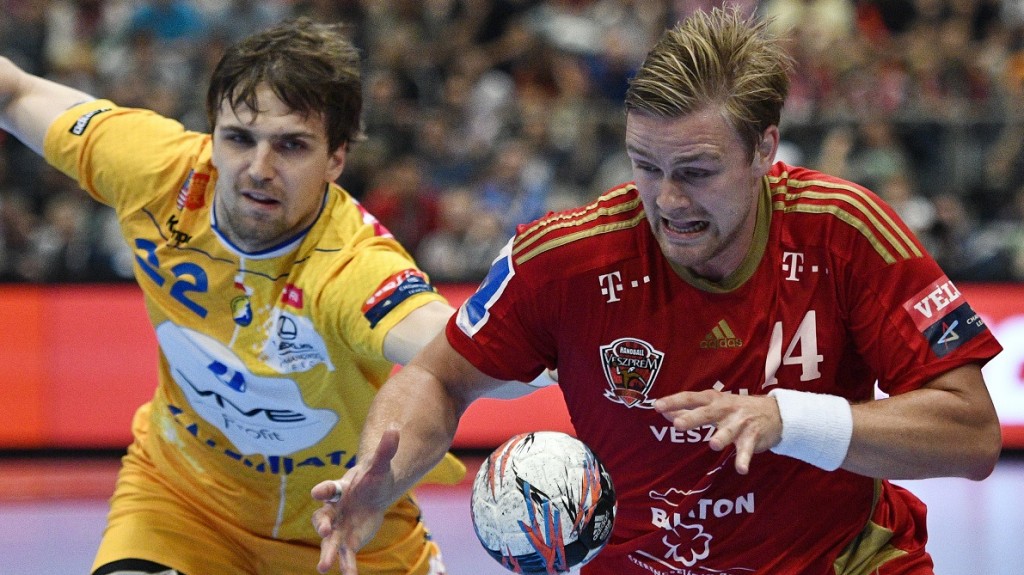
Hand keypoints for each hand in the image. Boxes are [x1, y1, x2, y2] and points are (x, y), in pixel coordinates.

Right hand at [311, 428, 401, 573]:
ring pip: (330, 541)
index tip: (317, 492)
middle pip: (323, 518)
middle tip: (322, 532)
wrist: (372, 494)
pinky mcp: (348, 541)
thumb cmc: (372, 479)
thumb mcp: (380, 466)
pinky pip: (346, 555)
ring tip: (323, 567)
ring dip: (327, 553)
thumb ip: (385, 450)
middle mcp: (334, 510)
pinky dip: (348, 566)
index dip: (323, 489)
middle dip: (321, 525)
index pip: (329, 488)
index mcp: (340, 489)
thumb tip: (394, 428)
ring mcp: (339, 527)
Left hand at [654, 390, 781, 474]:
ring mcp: (740, 423)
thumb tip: (663, 411)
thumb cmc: (734, 409)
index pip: (690, 398)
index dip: (673, 401)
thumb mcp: (713, 405)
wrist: (774, 412)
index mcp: (712, 399)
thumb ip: (688, 409)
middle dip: (692, 418)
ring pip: (728, 431)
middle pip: (706, 413)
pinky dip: (743, 460)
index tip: (657, 406)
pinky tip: (740, 469)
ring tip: (713, 445)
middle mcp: (725, 409)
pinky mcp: (752, 437)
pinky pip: (746, 450)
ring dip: (721, 437)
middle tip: (677, 424)